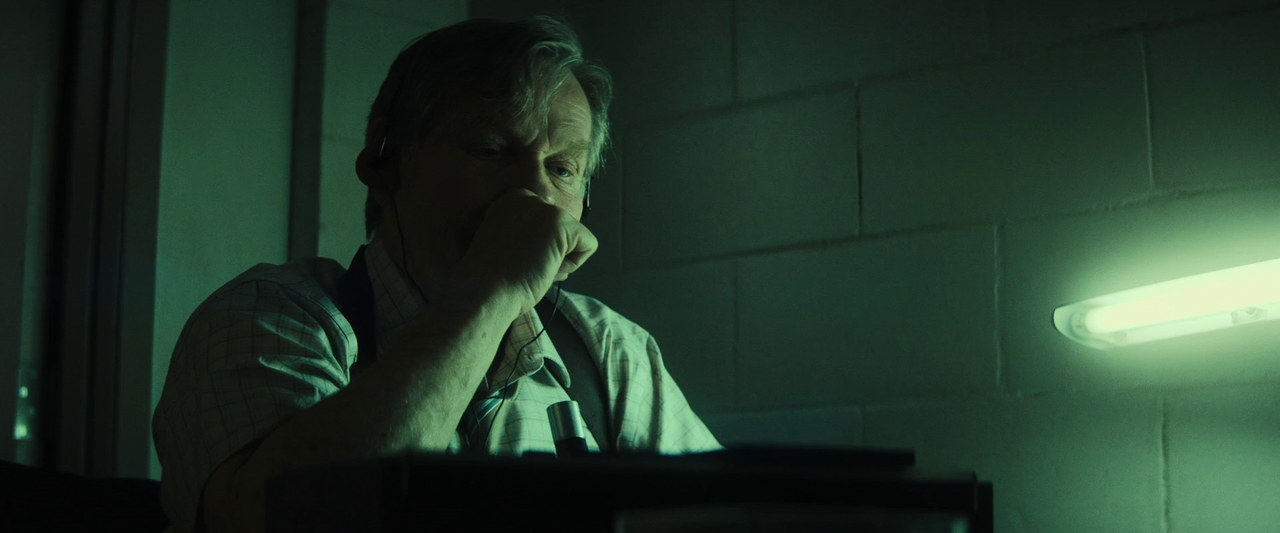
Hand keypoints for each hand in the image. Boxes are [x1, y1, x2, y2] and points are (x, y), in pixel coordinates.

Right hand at [444, 188, 596, 316]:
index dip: (536, 252)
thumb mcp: (507, 247)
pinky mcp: (560, 221)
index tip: (512, 261)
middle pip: (562, 231)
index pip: (546, 226)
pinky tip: (545, 269)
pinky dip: (573, 265)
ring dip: (558, 262)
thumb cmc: (491, 282)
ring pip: (575, 238)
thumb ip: (530, 237)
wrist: (482, 294)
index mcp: (509, 201)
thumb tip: (562, 244)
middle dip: (549, 255)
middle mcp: (526, 196)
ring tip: (529, 268)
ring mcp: (543, 207)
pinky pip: (589, 245)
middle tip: (520, 267)